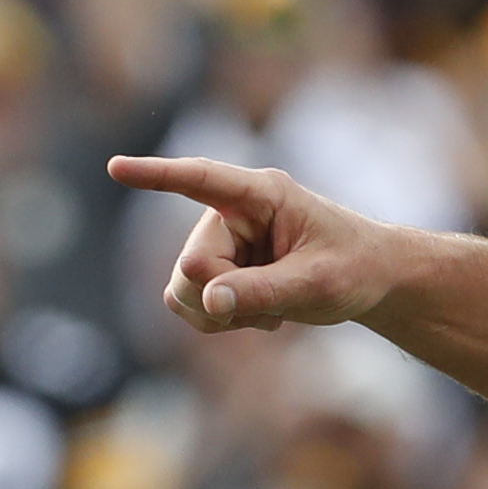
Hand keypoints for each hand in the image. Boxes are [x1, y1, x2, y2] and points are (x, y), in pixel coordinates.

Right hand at [107, 157, 399, 333]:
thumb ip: (265, 290)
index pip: (202, 180)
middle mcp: (232, 213)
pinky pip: (187, 303)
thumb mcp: (318, 282)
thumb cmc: (355, 267)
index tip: (115, 168)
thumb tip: (206, 299)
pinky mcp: (215, 270)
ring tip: (272, 310)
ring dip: (222, 312)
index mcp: (264, 195)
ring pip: (183, 287)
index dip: (157, 176)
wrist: (372, 280)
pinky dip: (218, 320)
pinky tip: (260, 315)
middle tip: (274, 306)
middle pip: (195, 263)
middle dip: (226, 294)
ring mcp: (220, 242)